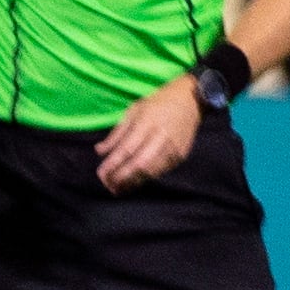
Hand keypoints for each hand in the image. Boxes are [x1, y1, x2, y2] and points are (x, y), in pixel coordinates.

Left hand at [94, 77, 201, 191]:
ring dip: (133, 182)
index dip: (113, 164)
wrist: (190, 101)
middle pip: (140, 164)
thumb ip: (117, 133)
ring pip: (151, 171)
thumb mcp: (133, 111)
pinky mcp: (181, 155)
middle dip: (122, 177)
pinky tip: (135, 180)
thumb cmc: (157, 104)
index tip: (101, 174)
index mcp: (147, 122)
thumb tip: (99, 151)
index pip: (127, 149)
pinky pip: (161, 171)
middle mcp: (161, 136)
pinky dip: (146, 178)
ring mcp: (173, 148)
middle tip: (108, 185)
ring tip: (118, 188)